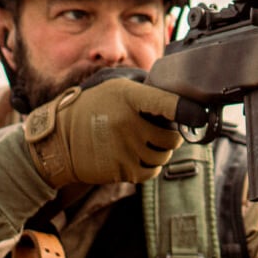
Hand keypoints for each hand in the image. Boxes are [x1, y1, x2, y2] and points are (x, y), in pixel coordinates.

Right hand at [23, 77, 183, 187]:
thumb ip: (143, 87)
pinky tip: (139, 156)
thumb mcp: (112, 86)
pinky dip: (151, 167)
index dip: (187, 110)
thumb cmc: (89, 109)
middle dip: (171, 135)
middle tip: (159, 130)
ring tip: (144, 143)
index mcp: (128, 97)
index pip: (167, 103)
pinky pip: (152, 172)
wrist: (57, 141)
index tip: (200, 114)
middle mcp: (129, 123)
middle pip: (172, 136)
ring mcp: (125, 148)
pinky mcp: (121, 170)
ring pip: (164, 156)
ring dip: (160, 151)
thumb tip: (173, 89)